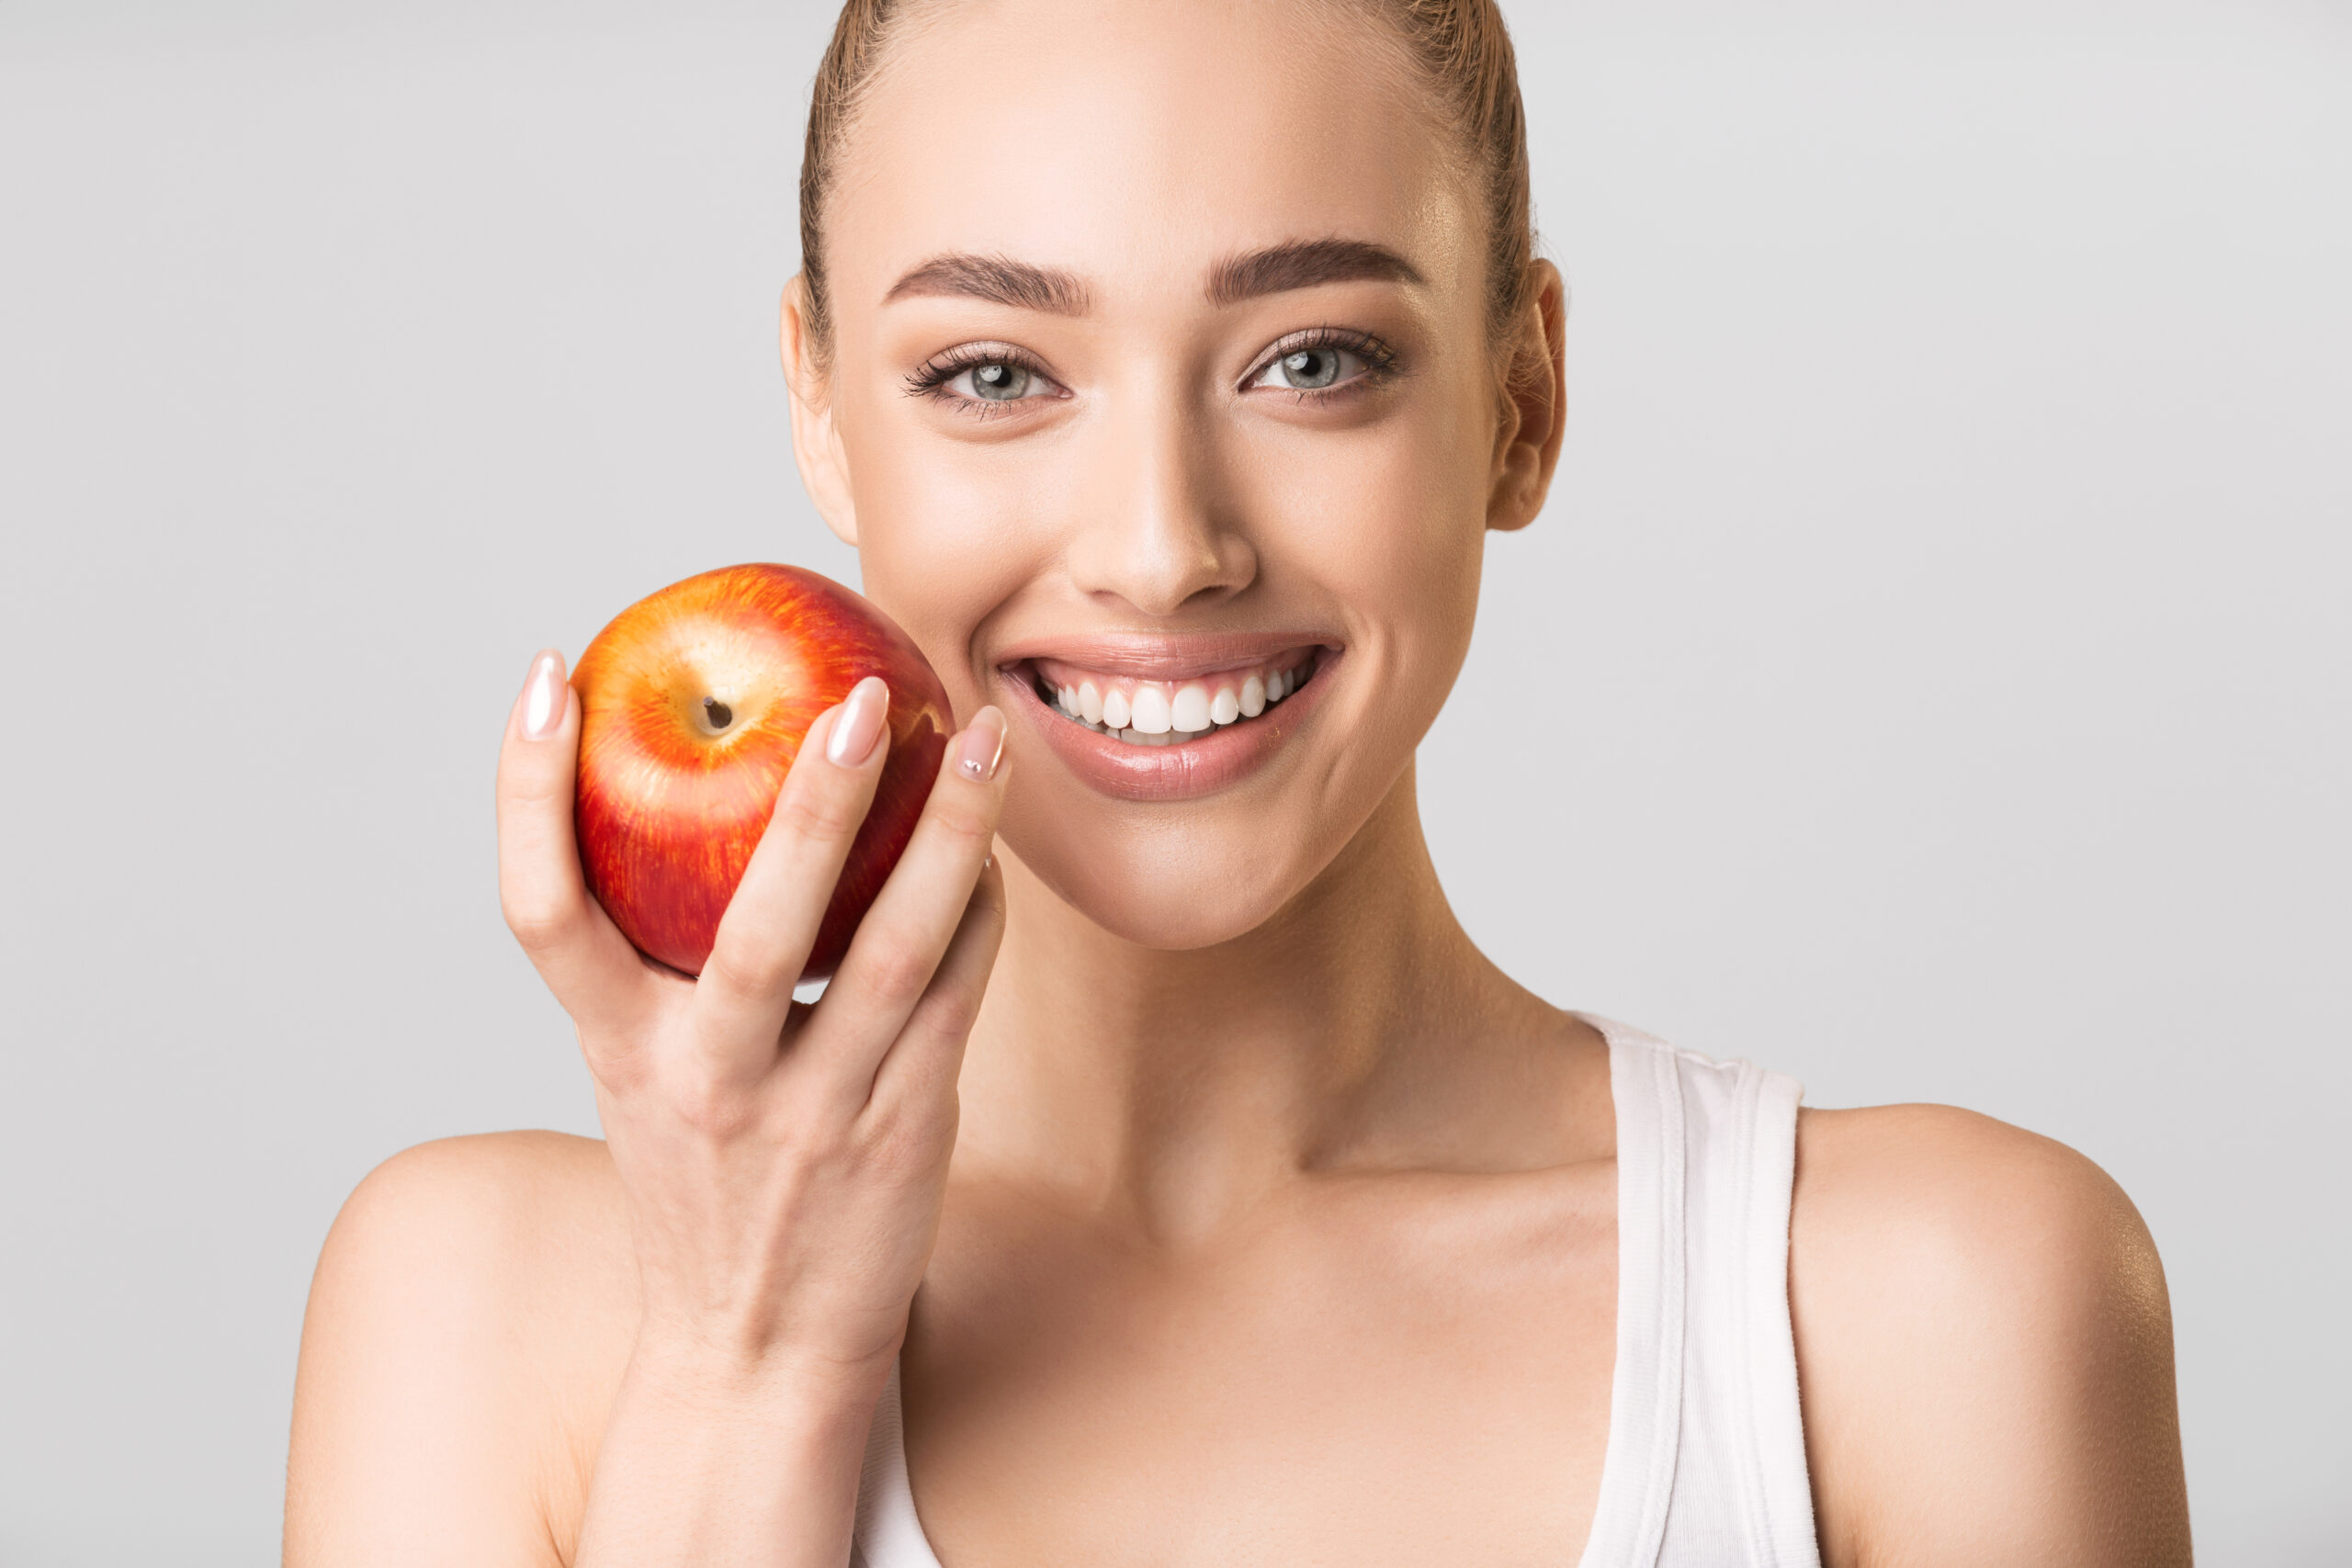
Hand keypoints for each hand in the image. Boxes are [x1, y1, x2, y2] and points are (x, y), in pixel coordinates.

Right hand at [495, 649, 1007, 1395]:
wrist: (757, 1357)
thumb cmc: (704, 1189)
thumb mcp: (644, 1080)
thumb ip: (654, 966)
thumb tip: (695, 790)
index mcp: (617, 1053)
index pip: (539, 914)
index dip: (528, 793)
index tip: (549, 676)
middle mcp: (707, 1084)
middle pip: (755, 928)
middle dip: (810, 805)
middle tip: (857, 691)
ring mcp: (814, 1114)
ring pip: (895, 957)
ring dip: (946, 839)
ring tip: (979, 738)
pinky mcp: (904, 1131)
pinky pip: (955, 997)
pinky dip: (979, 913)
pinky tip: (990, 848)